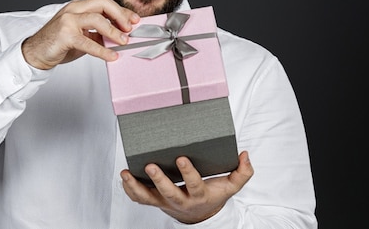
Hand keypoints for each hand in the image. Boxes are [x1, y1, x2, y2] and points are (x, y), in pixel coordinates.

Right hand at [21, 0, 139, 69]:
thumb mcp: (82, 36)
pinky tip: (112, 56)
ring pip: (97, 19)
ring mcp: (68, 20)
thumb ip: (98, 33)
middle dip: (120, 15)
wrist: (35, 53)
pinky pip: (88, 41)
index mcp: (78, 6)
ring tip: (124, 42)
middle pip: (103, 3)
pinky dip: (102, 50)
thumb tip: (120, 37)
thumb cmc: (58, 44)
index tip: (134, 20)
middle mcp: (73, 9)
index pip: (105, 3)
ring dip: (114, 32)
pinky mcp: (65, 34)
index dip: (122, 11)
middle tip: (130, 28)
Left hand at [121, 151, 253, 223]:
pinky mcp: (154, 201)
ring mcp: (165, 202)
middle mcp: (180, 201)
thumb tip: (245, 155)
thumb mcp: (231, 186)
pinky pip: (139, 199)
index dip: (188, 173)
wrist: (200, 214)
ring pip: (148, 198)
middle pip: (168, 193)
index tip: (181, 158)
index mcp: (199, 195)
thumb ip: (242, 172)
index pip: (194, 185)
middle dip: (159, 180)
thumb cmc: (213, 195)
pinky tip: (124, 177)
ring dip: (135, 187)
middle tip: (150, 166)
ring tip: (126, 173)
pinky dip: (129, 189)